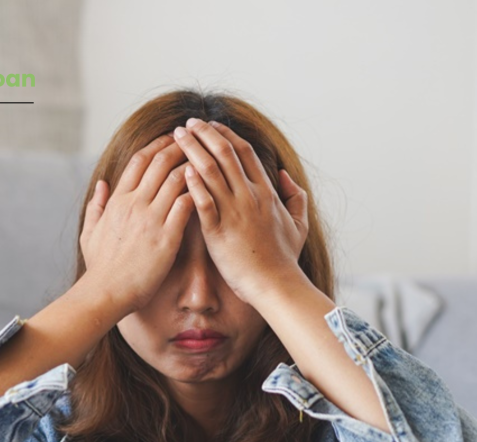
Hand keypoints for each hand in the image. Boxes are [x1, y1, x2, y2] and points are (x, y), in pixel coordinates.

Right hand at [80, 134, 194, 312]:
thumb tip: (102, 184)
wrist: (107, 292)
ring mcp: (151, 219)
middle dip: (180, 147)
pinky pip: (186, 205)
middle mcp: (135, 203)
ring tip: (208, 161)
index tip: (171, 138)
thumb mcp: (90, 231)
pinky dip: (199, 192)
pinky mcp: (167, 237)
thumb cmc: (100, 266)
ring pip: (177, 178)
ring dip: (194, 165)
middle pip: (161, 162)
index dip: (157, 145)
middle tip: (196, 141)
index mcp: (118, 200)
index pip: (139, 160)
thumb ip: (96, 205)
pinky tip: (210, 189)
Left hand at [173, 118, 308, 304]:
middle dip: (204, 134)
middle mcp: (250, 196)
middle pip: (225, 153)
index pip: (245, 152)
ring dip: (192, 150)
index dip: (226, 134)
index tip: (212, 125)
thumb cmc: (284, 258)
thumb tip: (285, 175)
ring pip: (211, 171)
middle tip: (188, 123)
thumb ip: (296, 196)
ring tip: (177, 137)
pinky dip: (192, 184)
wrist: (275, 284)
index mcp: (266, 192)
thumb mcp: (299, 223)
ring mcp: (234, 212)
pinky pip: (203, 202)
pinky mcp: (218, 231)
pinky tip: (181, 170)